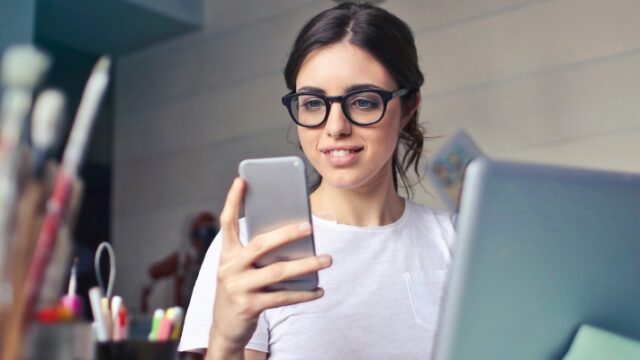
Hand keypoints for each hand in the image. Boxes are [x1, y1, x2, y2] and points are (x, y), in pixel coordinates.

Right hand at [208, 178, 331, 356]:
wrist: (225, 328)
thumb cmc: (240, 290)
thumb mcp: (241, 269)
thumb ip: (258, 254)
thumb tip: (294, 237)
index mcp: (226, 254)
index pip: (227, 223)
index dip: (232, 200)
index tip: (241, 180)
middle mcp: (228, 268)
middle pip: (260, 245)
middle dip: (286, 234)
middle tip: (309, 227)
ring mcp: (237, 288)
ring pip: (277, 272)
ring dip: (306, 265)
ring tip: (327, 259)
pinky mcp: (249, 307)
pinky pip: (283, 297)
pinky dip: (304, 294)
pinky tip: (319, 290)